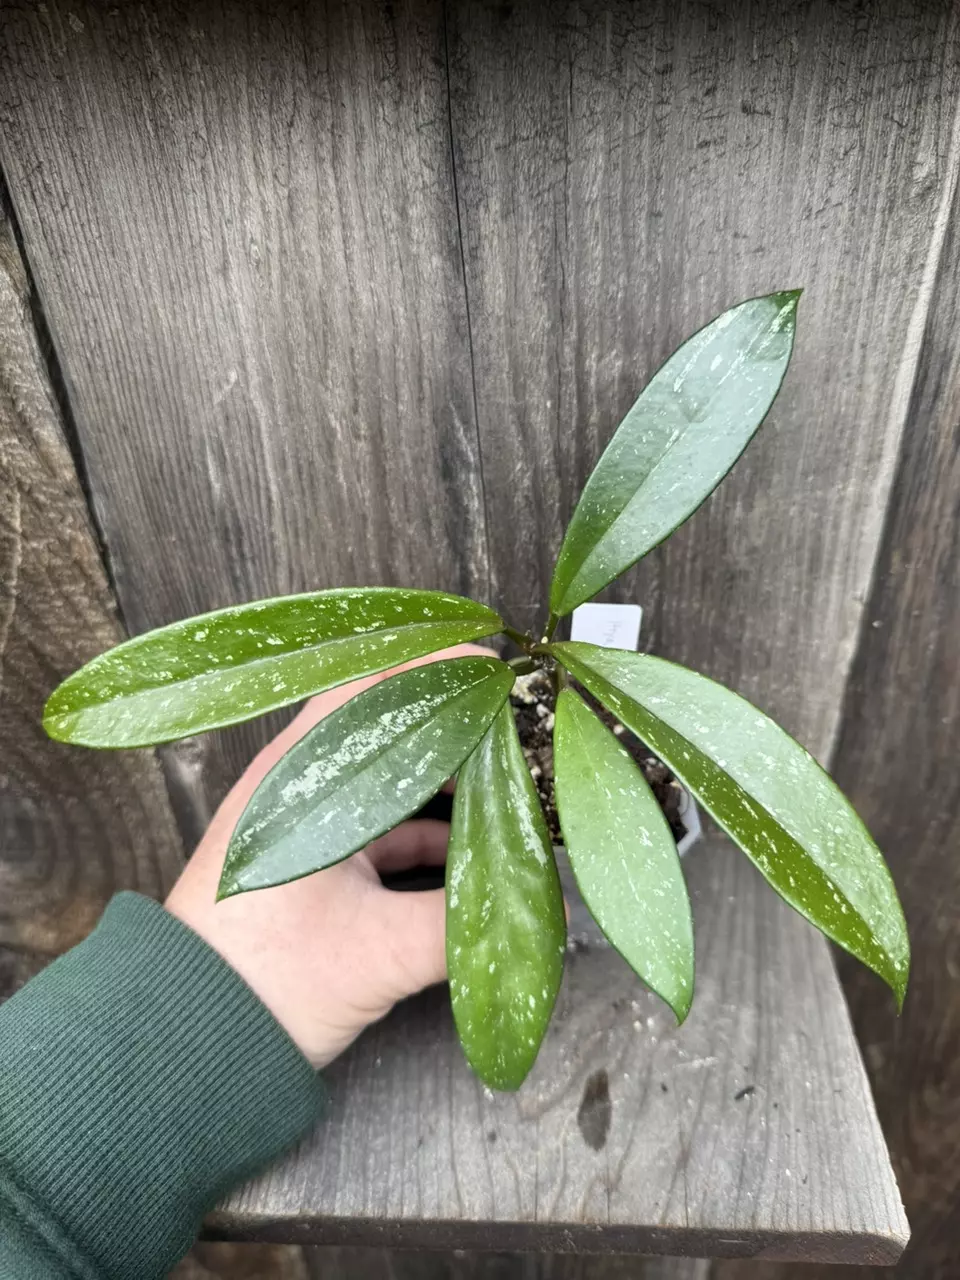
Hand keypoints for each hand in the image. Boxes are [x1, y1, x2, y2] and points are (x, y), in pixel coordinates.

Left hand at [165, 644, 492, 1067]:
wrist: (184, 1040)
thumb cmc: (264, 983)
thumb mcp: (379, 953)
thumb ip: (466, 927)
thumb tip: (541, 912)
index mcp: (299, 777)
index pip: (375, 688)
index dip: (438, 671)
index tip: (496, 673)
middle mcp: (297, 785)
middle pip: (389, 730)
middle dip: (457, 731)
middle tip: (519, 735)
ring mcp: (303, 822)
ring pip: (389, 781)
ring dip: (446, 784)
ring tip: (510, 791)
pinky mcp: (310, 861)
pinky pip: (380, 825)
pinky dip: (426, 829)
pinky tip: (473, 849)